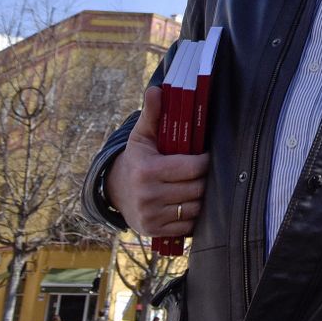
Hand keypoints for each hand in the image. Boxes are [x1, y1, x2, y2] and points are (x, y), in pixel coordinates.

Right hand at [106, 86, 209, 236]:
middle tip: (202, 172)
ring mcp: (151, 216)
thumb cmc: (137, 159)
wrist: (115, 192)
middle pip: (198, 188)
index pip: (193, 167)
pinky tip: (187, 202)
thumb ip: (153, 114)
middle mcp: (148, 195)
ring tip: (195, 186)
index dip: (205, 161)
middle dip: (204, 179)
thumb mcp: (143, 137)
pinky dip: (192, 215)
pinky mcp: (155, 231)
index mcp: (148, 170)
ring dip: (200, 197)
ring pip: (196, 207)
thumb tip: (156, 89)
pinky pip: (189, 225)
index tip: (206, 156)